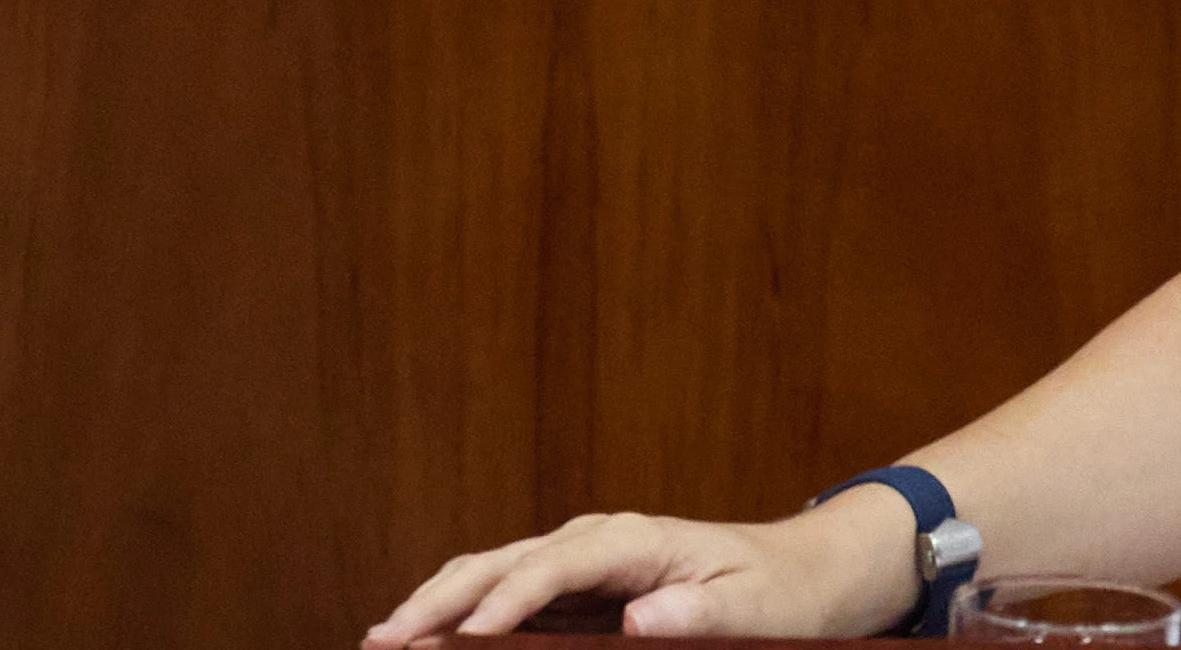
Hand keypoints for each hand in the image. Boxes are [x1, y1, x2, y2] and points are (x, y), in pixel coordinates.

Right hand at [362, 495, 908, 643]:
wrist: (800, 573)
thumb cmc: (778, 591)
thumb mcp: (755, 607)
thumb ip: (700, 611)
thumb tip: (639, 615)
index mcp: (635, 540)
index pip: (555, 565)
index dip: (507, 600)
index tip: (466, 637)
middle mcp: (595, 542)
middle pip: (501, 564)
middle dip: (440, 600)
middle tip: (384, 640)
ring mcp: (577, 564)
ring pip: (488, 575)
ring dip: (435, 604)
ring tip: (380, 640)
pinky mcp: (572, 591)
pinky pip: (503, 598)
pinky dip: (458, 616)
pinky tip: (424, 640)